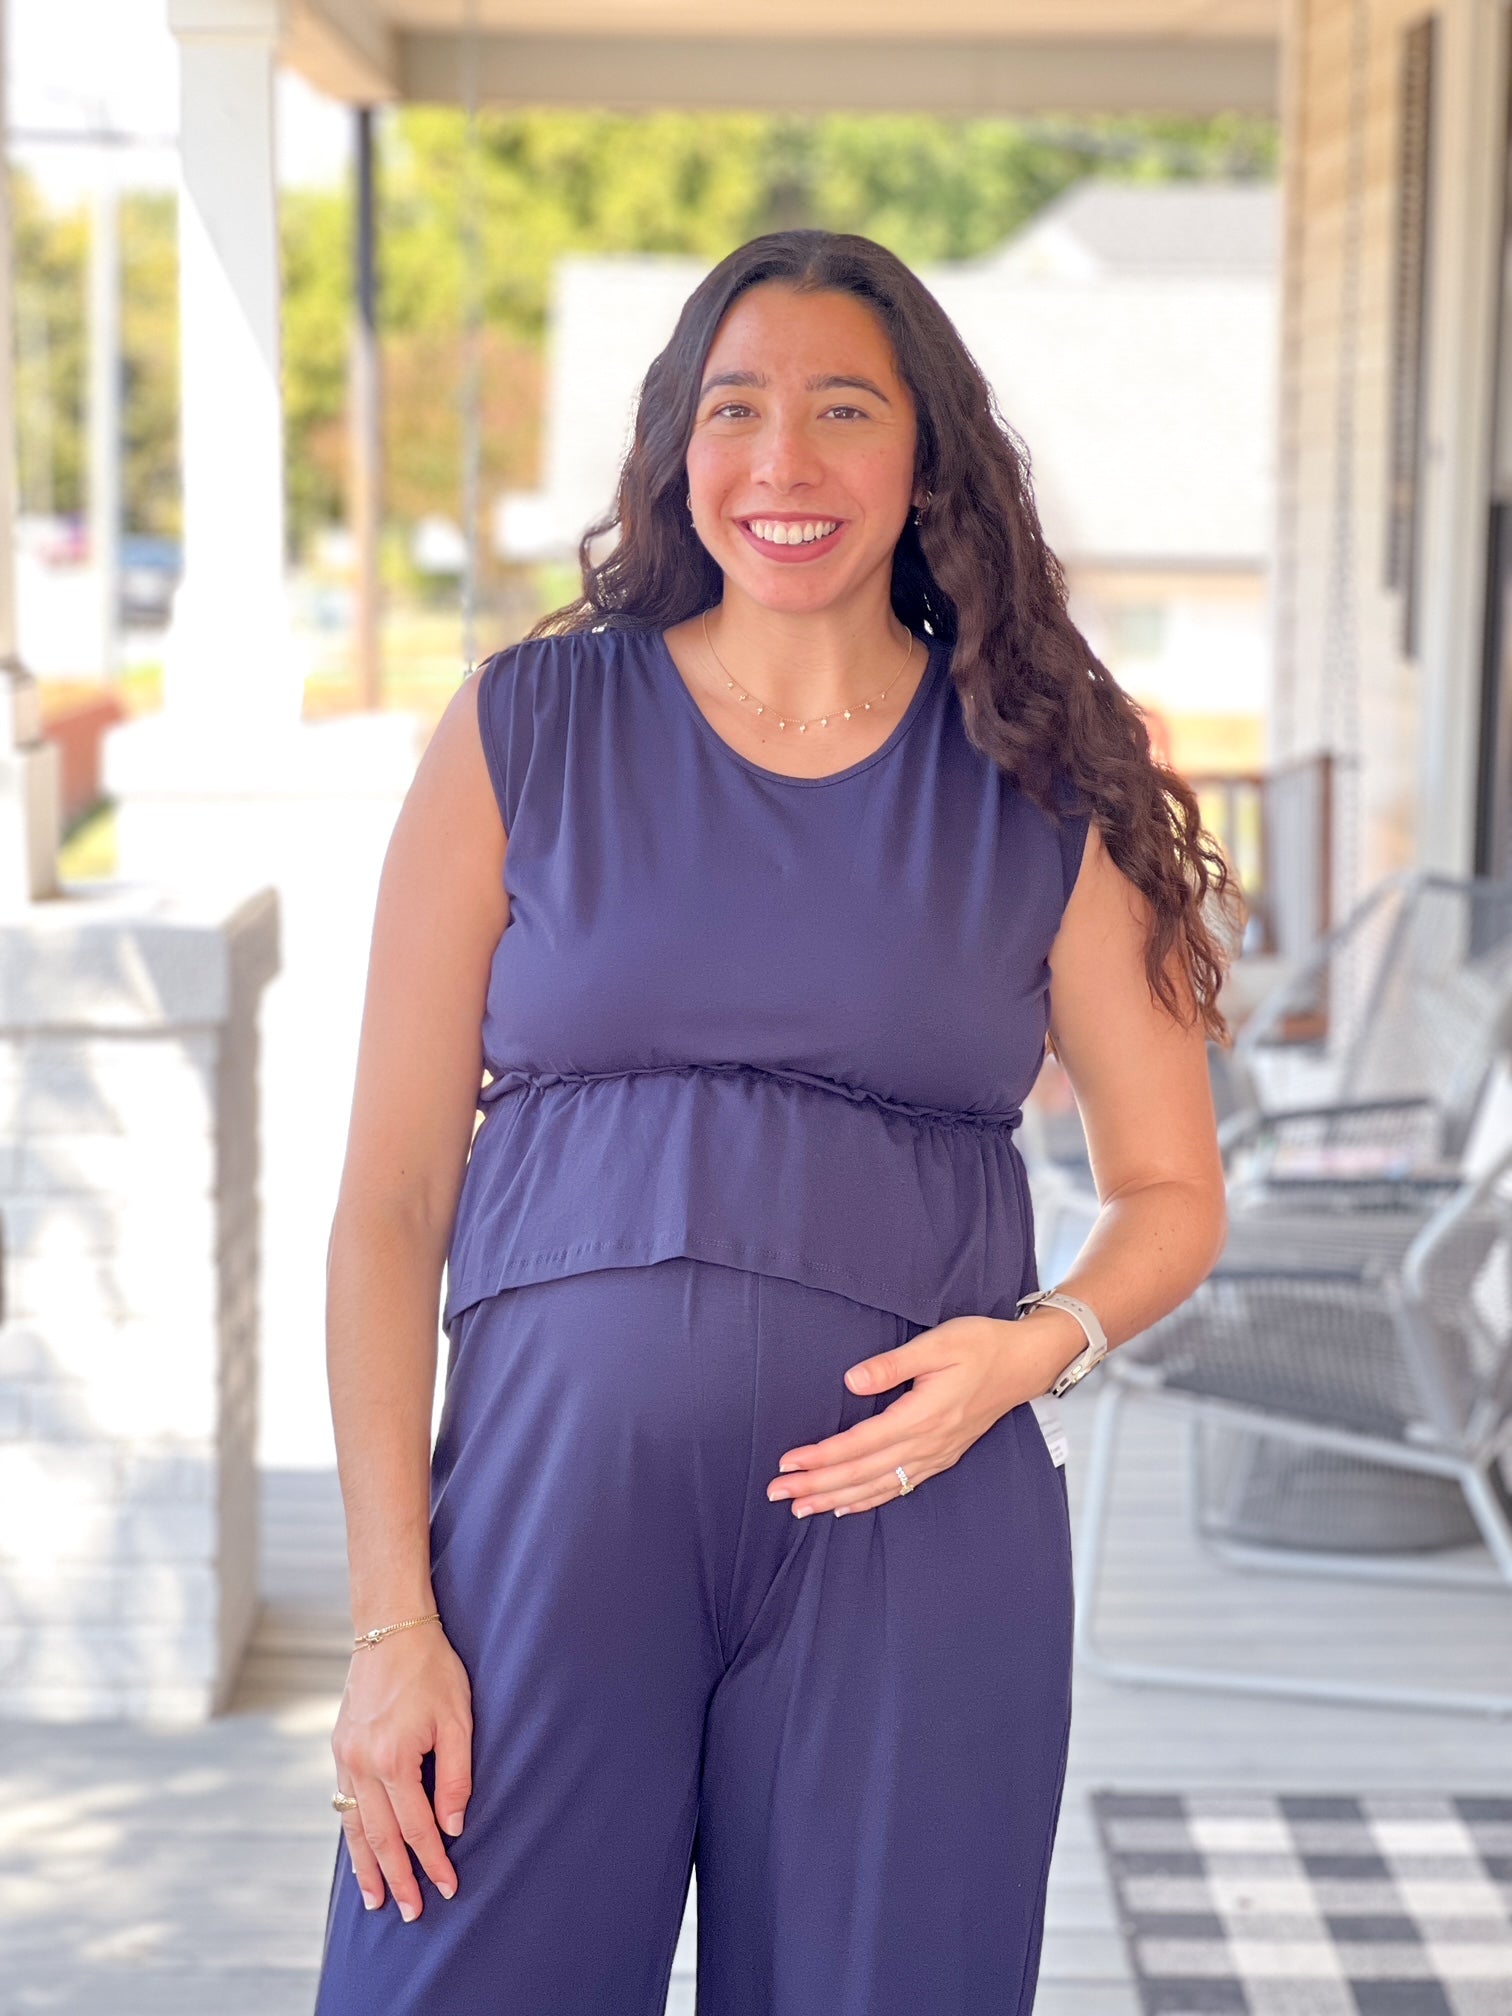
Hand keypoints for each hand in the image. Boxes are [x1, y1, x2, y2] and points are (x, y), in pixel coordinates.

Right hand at [331, 1620, 473, 1920]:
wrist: (390, 1629)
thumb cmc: (433, 1670)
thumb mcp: (459, 1719)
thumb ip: (457, 1775)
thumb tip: (453, 1825)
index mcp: (395, 1759)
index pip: (417, 1827)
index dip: (434, 1862)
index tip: (447, 1888)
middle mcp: (362, 1764)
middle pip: (382, 1838)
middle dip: (398, 1878)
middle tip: (410, 1914)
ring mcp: (345, 1757)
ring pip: (355, 1827)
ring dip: (367, 1866)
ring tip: (376, 1900)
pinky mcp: (338, 1747)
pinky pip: (343, 1803)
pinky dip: (352, 1833)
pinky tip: (360, 1851)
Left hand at [765, 1312, 1065, 1516]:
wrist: (1025, 1362)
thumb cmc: (981, 1345)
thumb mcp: (938, 1343)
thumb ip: (893, 1364)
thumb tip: (852, 1381)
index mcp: (922, 1415)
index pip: (860, 1444)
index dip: (822, 1457)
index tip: (789, 1463)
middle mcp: (927, 1443)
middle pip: (862, 1472)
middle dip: (817, 1485)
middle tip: (777, 1494)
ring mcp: (936, 1454)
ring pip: (878, 1485)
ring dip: (836, 1497)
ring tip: (800, 1508)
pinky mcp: (941, 1456)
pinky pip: (899, 1486)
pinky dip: (869, 1499)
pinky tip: (845, 1505)